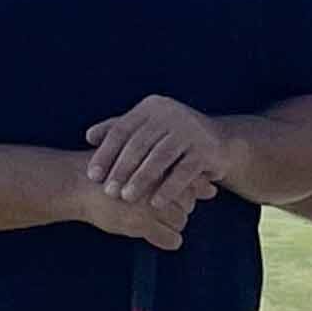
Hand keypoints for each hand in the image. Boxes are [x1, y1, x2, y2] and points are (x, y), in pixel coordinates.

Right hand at [63, 152, 205, 250]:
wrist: (78, 183)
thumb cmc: (114, 171)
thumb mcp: (145, 164)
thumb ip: (179, 174)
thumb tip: (213, 189)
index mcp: (162, 164)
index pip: (192, 183)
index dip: (181, 191)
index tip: (164, 192)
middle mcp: (160, 182)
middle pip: (189, 203)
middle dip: (177, 207)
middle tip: (152, 204)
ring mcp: (150, 204)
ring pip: (181, 221)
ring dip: (171, 223)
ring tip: (149, 216)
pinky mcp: (140, 223)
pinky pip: (171, 239)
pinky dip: (168, 240)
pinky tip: (156, 234)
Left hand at [83, 95, 226, 206]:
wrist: (221, 142)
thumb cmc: (174, 138)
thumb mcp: (148, 130)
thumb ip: (120, 130)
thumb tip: (90, 136)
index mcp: (152, 107)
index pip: (122, 130)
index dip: (105, 153)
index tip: (93, 176)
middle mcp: (171, 113)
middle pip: (139, 143)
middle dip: (122, 169)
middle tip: (109, 191)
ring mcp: (191, 130)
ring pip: (160, 157)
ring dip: (142, 179)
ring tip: (127, 198)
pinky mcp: (207, 149)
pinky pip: (184, 171)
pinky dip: (169, 188)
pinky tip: (156, 203)